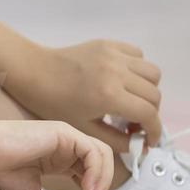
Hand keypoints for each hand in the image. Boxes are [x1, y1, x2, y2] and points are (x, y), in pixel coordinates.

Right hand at [0, 119, 113, 189]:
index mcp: (58, 159)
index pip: (89, 173)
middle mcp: (65, 147)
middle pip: (101, 164)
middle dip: (102, 187)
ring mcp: (66, 138)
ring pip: (102, 155)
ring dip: (103, 180)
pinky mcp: (64, 133)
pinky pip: (93, 151)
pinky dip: (96, 171)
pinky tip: (86, 188)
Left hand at [3, 39, 163, 154]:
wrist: (35, 72)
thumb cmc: (54, 104)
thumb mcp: (85, 129)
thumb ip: (117, 141)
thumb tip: (140, 145)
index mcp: (109, 95)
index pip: (149, 114)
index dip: (154, 131)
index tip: (148, 140)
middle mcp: (117, 71)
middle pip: (154, 94)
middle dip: (151, 113)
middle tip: (134, 123)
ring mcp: (114, 54)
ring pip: (152, 73)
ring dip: (148, 90)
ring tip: (131, 101)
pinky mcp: (109, 44)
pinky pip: (138, 55)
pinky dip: (138, 70)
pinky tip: (124, 81)